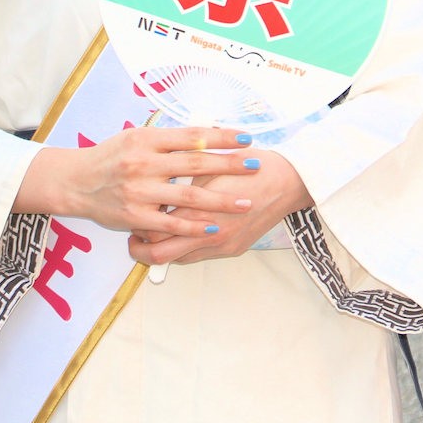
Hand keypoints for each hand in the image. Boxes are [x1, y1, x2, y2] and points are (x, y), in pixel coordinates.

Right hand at [17, 126, 257, 240]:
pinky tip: (215, 226)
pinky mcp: (134, 216)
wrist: (76, 182)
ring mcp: (139, 191)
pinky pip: (170, 223)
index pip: (192, 135)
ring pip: (187, 197)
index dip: (221, 136)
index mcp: (146, 139)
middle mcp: (143, 163)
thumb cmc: (111, 156)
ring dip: (220, 200)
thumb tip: (207, 133)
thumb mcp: (136, 136)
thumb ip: (168, 138)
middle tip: (255, 164)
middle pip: (195, 163)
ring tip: (245, 201)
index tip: (245, 137)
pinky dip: (195, 226)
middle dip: (229, 165)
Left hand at [130, 148, 312, 266]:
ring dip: (166, 247)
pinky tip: (186, 230)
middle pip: (160, 254)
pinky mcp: (232, 250)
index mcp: (200, 209)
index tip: (134, 214)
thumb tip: (156, 178)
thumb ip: (182, 174)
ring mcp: (222, 246)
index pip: (153, 228)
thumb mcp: (211, 163)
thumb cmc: (252, 166)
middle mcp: (210, 234)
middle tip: (134, 235)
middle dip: (141, 248)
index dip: (139, 222)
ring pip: (179, 258)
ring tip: (159, 230)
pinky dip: (187, 247)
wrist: (289, 181)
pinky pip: (199, 256)